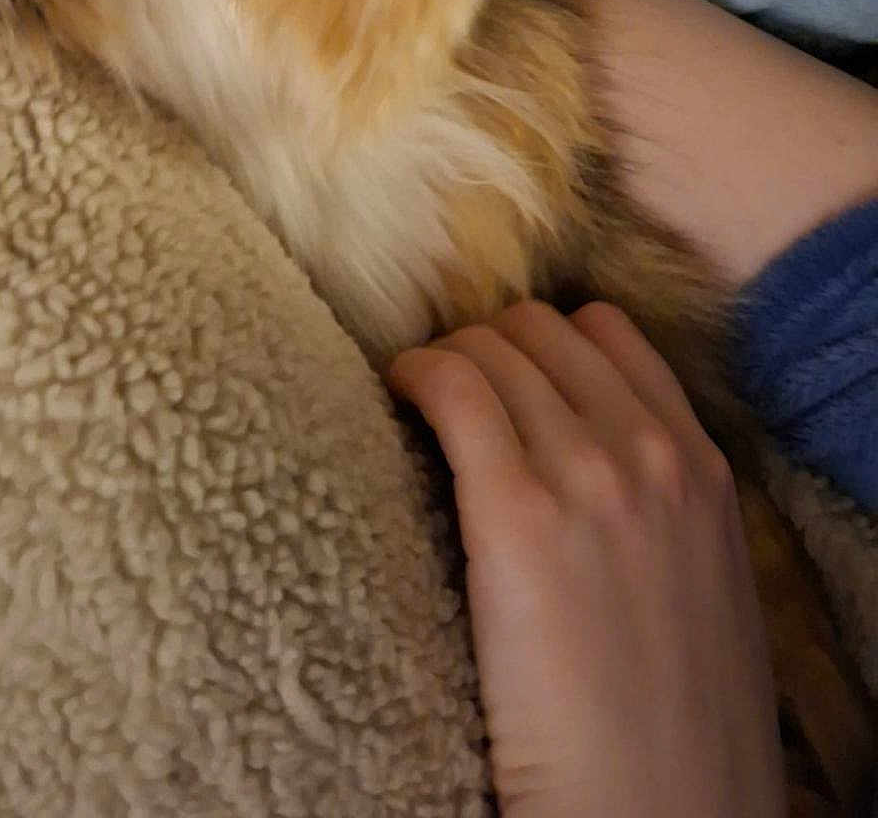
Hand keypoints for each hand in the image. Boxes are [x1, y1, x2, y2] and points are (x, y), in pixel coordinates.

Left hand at [389, 301, 783, 817]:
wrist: (657, 810)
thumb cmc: (674, 726)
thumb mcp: (702, 584)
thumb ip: (659, 502)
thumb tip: (583, 455)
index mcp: (702, 467)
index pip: (607, 332)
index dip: (542, 342)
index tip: (505, 372)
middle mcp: (649, 452)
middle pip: (538, 330)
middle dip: (486, 349)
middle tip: (451, 393)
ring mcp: (585, 476)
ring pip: (490, 348)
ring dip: (446, 364)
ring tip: (418, 404)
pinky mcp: (516, 513)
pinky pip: (452, 387)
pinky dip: (414, 375)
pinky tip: (396, 397)